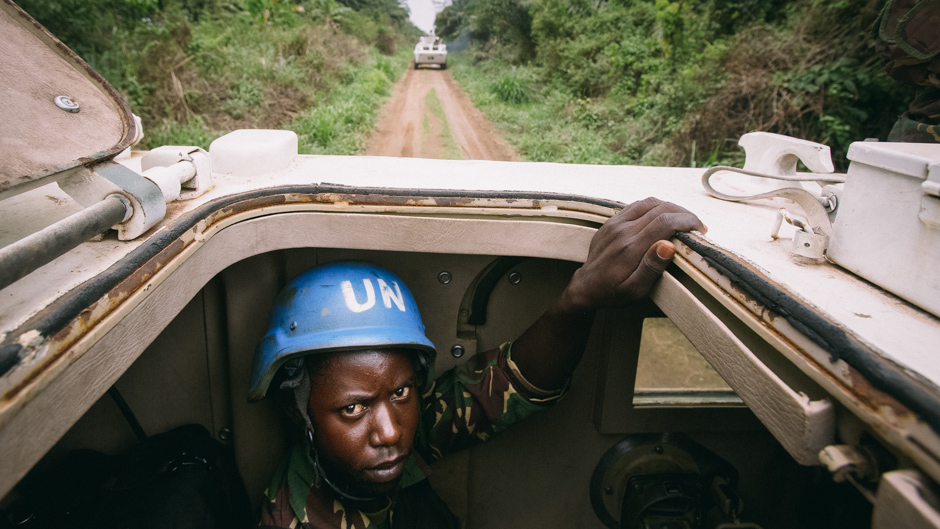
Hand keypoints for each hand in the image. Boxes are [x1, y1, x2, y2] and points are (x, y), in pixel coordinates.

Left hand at [561, 198, 705, 310]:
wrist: (585, 287)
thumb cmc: (613, 293)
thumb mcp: (635, 290)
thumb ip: (652, 268)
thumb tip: (669, 245)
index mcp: (631, 247)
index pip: (665, 221)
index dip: (687, 221)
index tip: (700, 229)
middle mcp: (623, 230)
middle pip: (660, 208)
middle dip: (683, 213)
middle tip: (696, 225)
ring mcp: (615, 223)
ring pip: (649, 202)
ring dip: (670, 207)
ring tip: (683, 220)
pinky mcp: (611, 221)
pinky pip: (636, 205)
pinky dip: (654, 207)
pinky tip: (663, 217)